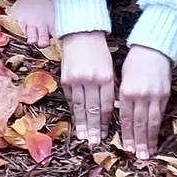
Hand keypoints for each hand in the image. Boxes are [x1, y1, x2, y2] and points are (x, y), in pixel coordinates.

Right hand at [60, 31, 114, 145]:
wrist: (81, 33)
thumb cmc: (100, 51)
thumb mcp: (110, 67)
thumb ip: (109, 87)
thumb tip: (111, 110)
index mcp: (105, 76)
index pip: (106, 104)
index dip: (106, 121)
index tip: (106, 134)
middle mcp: (91, 79)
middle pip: (93, 109)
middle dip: (94, 128)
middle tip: (94, 143)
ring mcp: (76, 80)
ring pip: (80, 107)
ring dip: (82, 124)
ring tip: (84, 138)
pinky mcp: (65, 79)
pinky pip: (71, 99)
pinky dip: (74, 112)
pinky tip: (76, 122)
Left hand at [119, 46, 171, 158]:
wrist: (155, 47)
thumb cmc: (135, 61)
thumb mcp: (123, 78)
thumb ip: (123, 97)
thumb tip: (122, 117)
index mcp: (127, 91)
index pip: (126, 119)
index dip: (127, 135)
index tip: (126, 149)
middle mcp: (141, 95)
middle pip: (139, 123)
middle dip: (138, 142)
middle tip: (139, 157)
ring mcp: (155, 95)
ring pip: (151, 122)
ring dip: (149, 139)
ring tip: (149, 153)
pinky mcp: (165, 93)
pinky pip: (161, 114)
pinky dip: (157, 127)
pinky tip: (156, 136)